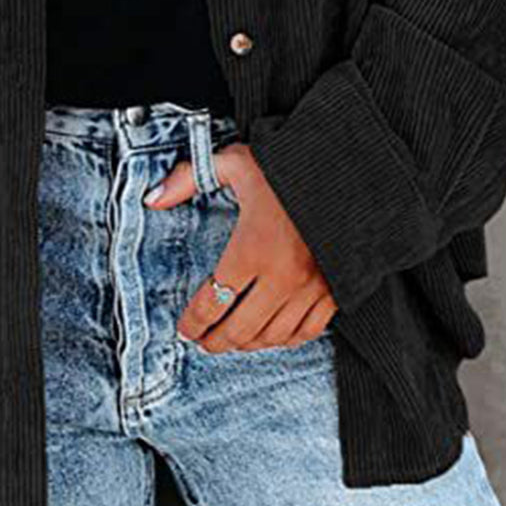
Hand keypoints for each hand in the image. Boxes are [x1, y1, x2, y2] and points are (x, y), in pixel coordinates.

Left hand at [144, 142, 336, 351]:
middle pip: (239, 329)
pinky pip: (307, 331)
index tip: (185, 328)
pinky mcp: (335, 290)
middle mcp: (282, 275)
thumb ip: (191, 178)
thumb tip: (154, 198)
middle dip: (215, 341)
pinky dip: (285, 340)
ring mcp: (311, 287)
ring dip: (248, 344)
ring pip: (272, 337)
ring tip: (233, 339)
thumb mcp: (236, 162)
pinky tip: (272, 334)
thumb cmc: (292, 164)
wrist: (352, 168)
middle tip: (204, 341)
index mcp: (253, 247)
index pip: (213, 301)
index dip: (194, 322)